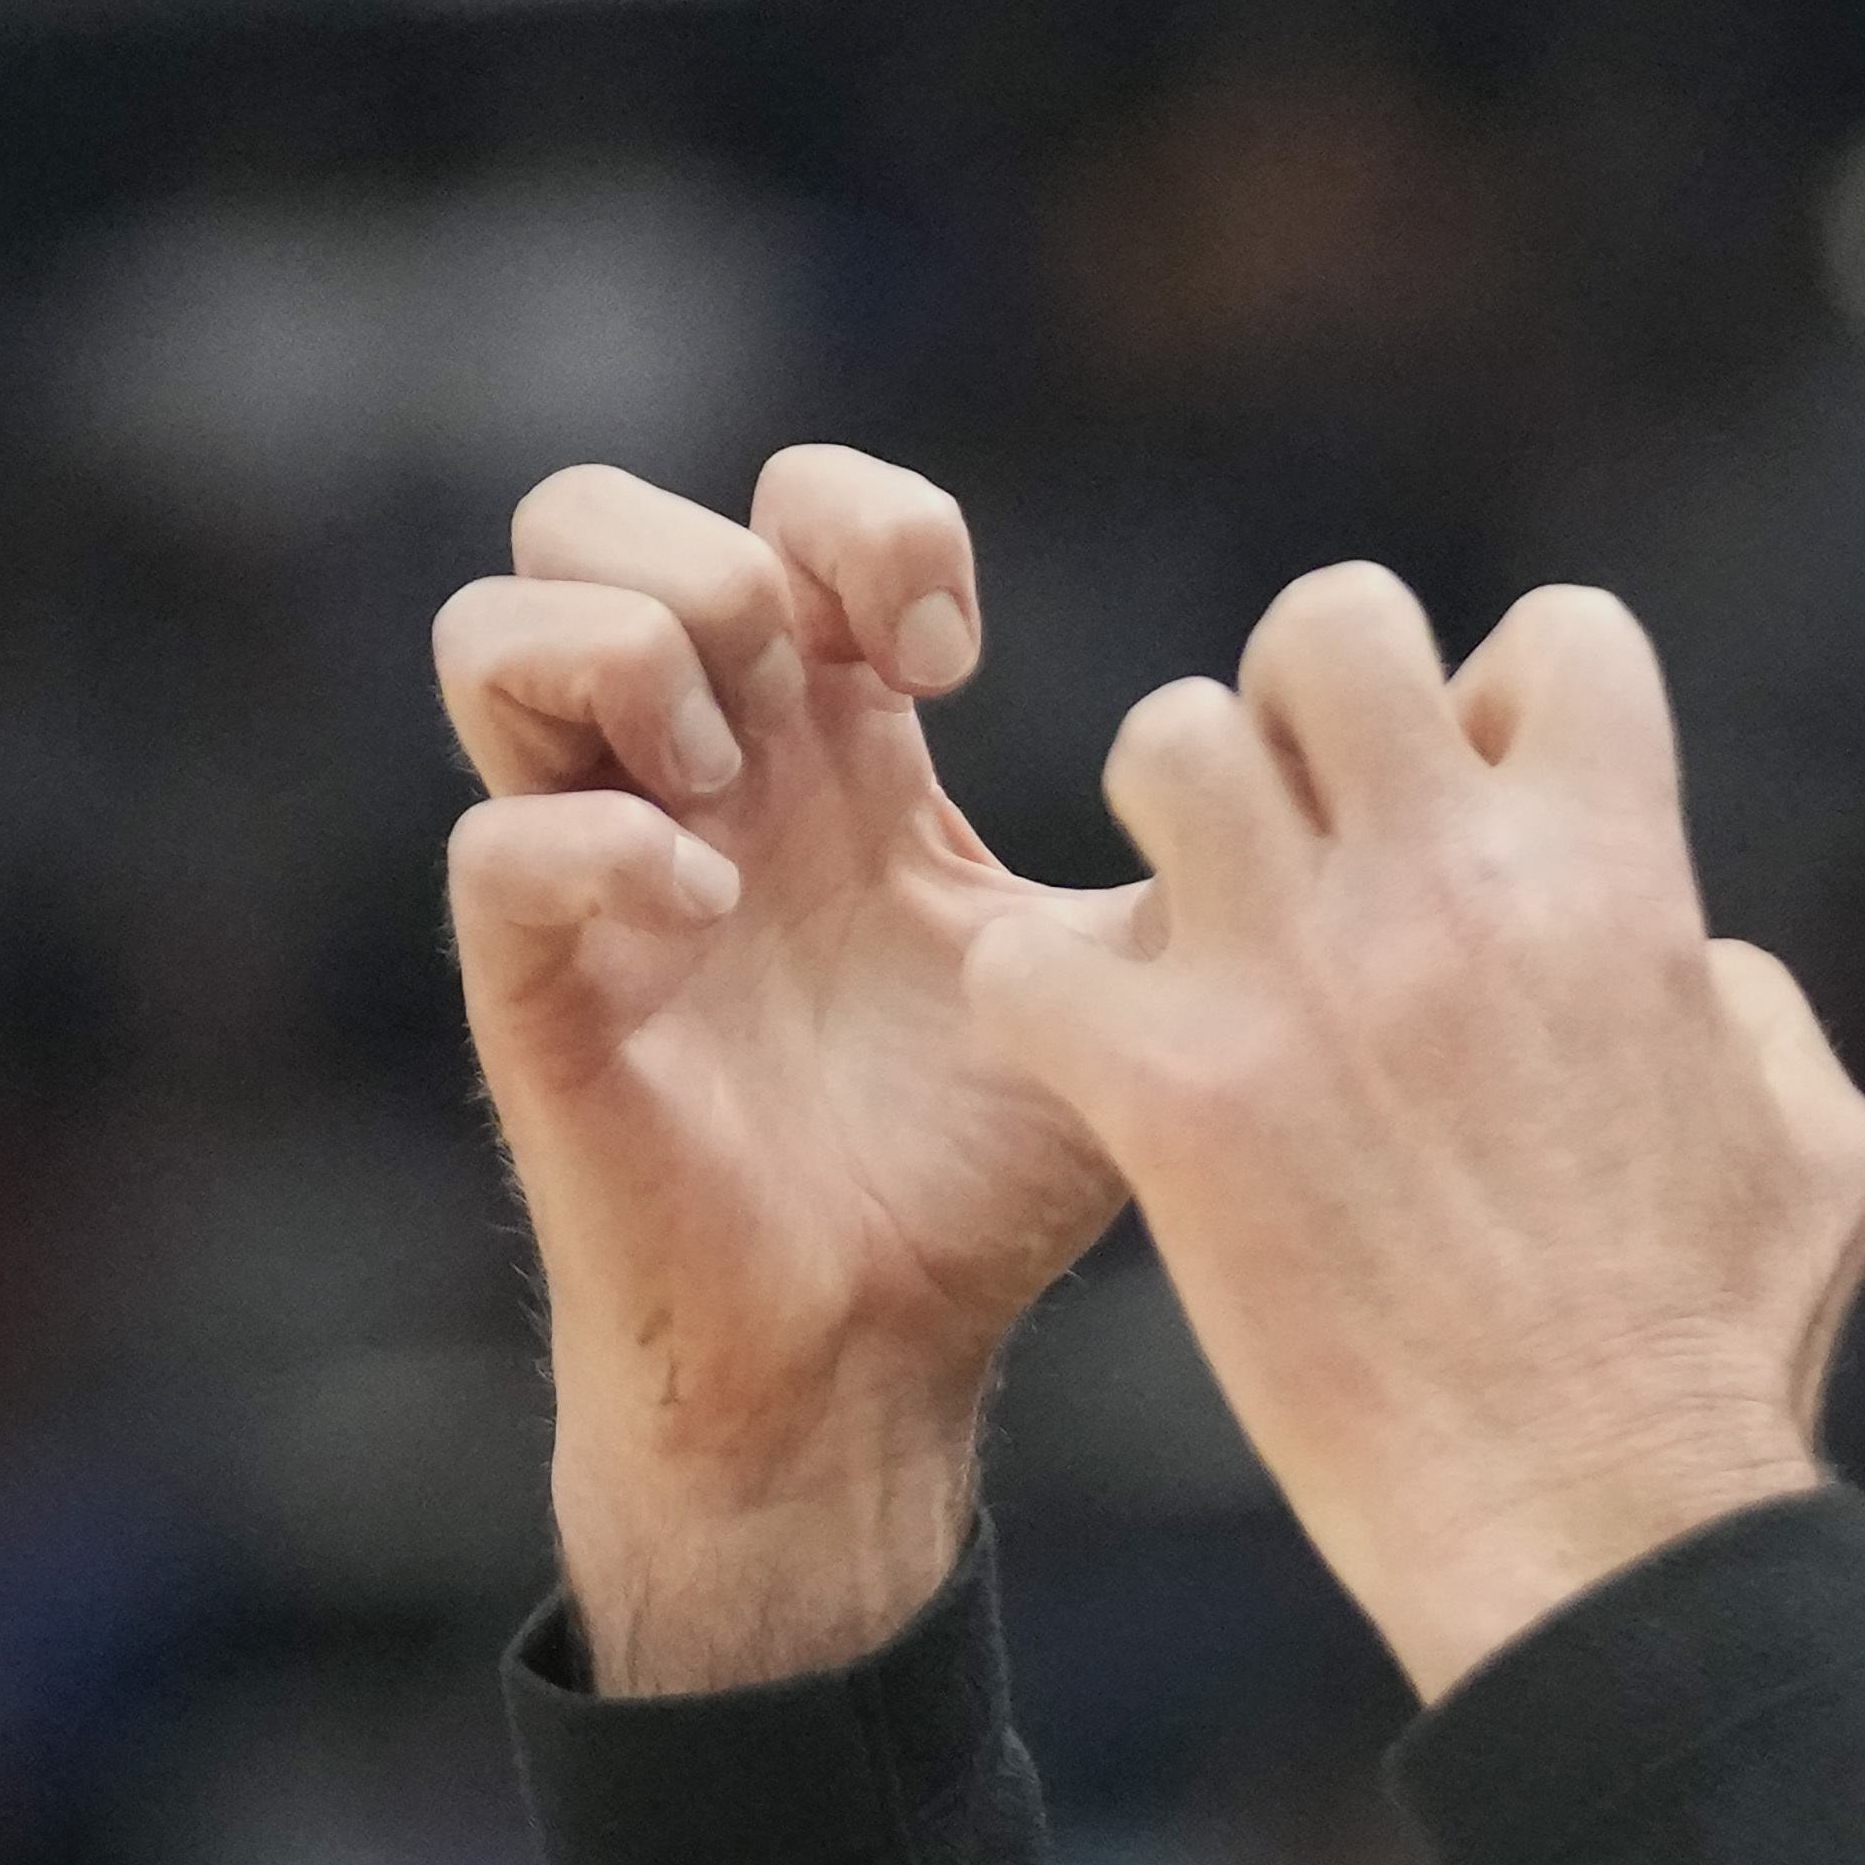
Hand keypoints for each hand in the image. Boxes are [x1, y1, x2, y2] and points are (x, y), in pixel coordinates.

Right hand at [442, 448, 1148, 1689]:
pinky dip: (604, 846)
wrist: (882, 1358)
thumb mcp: (1135, 975)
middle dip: (720, 558)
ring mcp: (595, 871)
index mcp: (822, 749)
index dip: (862, 523)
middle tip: (840, 699)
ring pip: (488, 623)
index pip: (778, 506)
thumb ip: (1221, 849)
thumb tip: (1375, 740)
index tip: (958, 660)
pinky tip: (717, 915)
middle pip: (589, 516)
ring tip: (742, 782)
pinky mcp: (540, 986)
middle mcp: (689, 782)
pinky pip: (495, 840)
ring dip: (629, 659)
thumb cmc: (991, 1174)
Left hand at [962, 568, 1864, 1700]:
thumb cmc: (1721, 1354)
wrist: (1597, 1525)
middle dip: (1313, 705)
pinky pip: (1026, 963)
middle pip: (1330, 625)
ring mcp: (1301, 981)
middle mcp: (1451, 884)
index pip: (1555, 633)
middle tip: (1315, 832)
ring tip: (1207, 932)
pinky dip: (1047, 1009)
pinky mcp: (1175, 1104)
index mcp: (1619, 869)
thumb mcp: (1822, 1144)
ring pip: (1163, 739)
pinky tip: (1108, 1076)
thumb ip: (1749, 1003)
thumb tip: (1688, 958)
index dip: (1514, 703)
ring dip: (1177, 824)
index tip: (1493, 812)